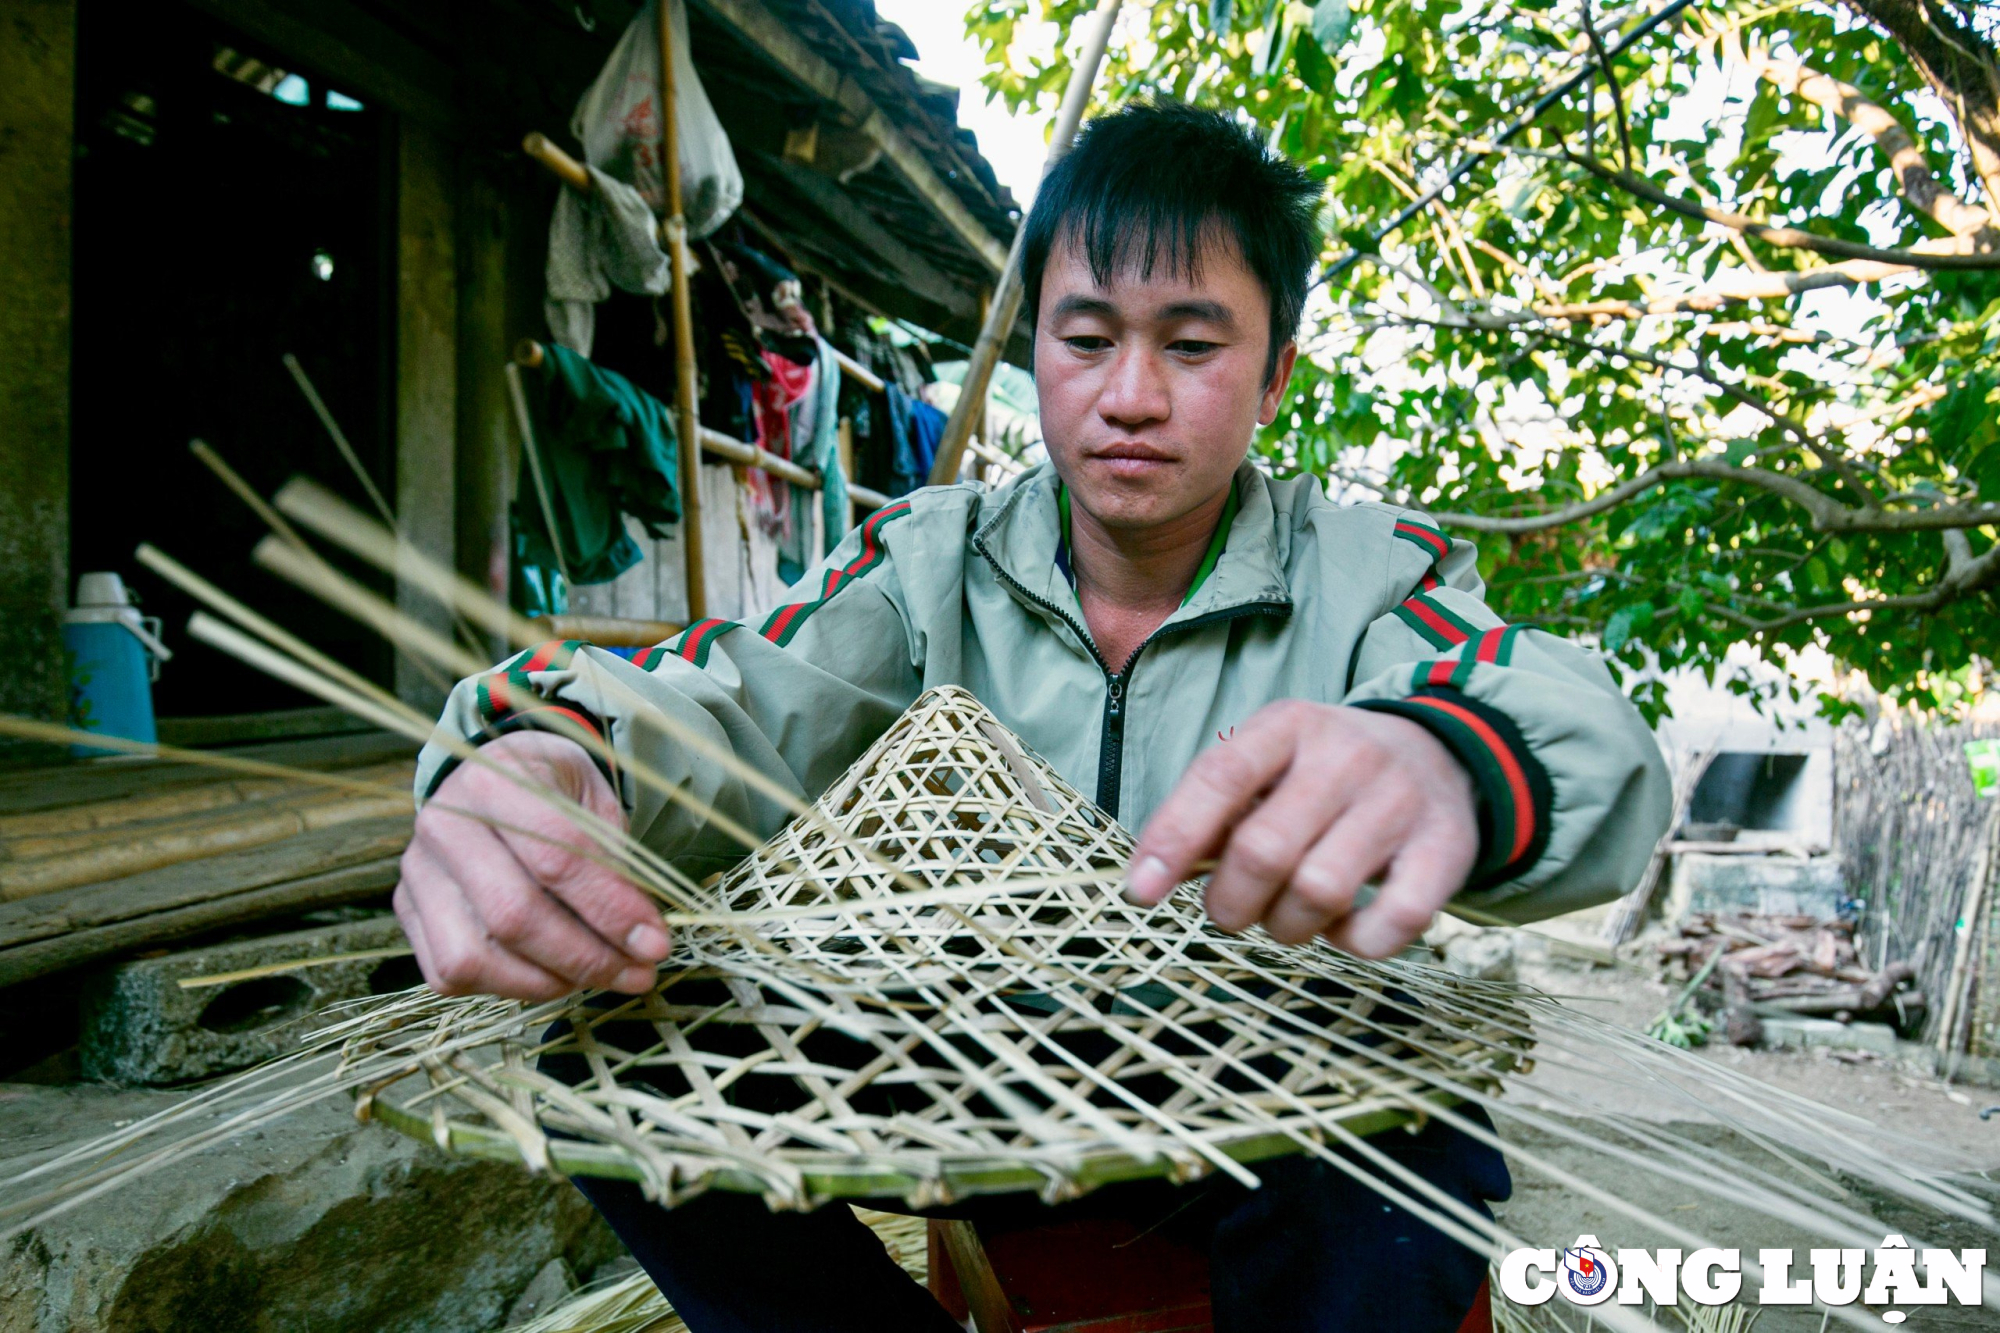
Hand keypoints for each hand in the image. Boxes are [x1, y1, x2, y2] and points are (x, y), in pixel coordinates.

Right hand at [394, 731, 669, 999]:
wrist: (493, 776)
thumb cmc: (552, 789)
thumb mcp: (593, 798)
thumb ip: (615, 860)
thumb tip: (642, 937)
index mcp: (495, 780)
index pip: (556, 857)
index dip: (610, 909)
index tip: (655, 942)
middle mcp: (443, 824)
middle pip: (514, 914)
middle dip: (587, 956)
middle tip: (638, 973)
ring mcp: (418, 872)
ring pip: (475, 956)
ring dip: (549, 981)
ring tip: (598, 976)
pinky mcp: (408, 912)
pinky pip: (451, 974)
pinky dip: (509, 986)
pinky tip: (552, 974)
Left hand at [1126, 701, 1477, 957]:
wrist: (1445, 753)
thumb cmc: (1329, 772)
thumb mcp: (1272, 762)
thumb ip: (1217, 809)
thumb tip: (1153, 876)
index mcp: (1290, 726)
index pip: (1221, 777)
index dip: (1173, 838)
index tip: (1140, 892)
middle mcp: (1348, 756)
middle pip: (1264, 850)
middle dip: (1229, 903)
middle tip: (1230, 912)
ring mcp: (1401, 801)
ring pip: (1320, 891)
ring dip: (1286, 927)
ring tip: (1287, 917)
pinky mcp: (1446, 850)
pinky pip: (1390, 922)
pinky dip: (1353, 942)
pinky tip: (1343, 926)